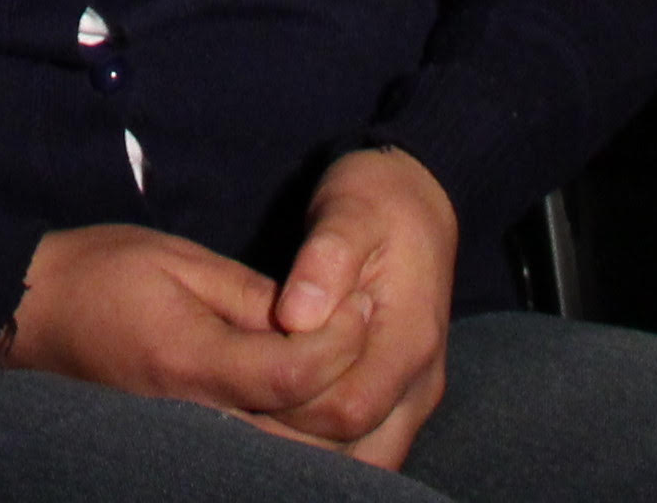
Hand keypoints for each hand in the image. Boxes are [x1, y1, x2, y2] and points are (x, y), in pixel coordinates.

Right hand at [1, 225, 365, 434]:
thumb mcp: (180, 261)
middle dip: (345, 381)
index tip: (361, 302)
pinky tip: (313, 394)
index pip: (291, 374)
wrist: (32, 314)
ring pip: (285, 453)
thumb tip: (316, 314)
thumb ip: (252, 295)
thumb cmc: (102, 273)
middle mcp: (193, 414)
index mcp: (190, 360)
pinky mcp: (186, 443)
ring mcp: (188, 437)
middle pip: (300, 430)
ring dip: (327, 414)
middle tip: (366, 329)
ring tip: (349, 359)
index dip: (340, 342)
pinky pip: (258, 451)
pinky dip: (296, 430)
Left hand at [259, 148, 455, 467]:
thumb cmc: (376, 202)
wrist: (416, 199)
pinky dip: (323, 442)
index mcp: (409, 341)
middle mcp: (419, 381)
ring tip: (255, 409)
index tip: (245, 375)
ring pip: (364, 456)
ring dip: (309, 447)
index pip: (347, 409)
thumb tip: (296, 316)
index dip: (292, 403)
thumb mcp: (349, 210)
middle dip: (294, 435)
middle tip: (237, 402)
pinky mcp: (399, 395)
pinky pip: (364, 444)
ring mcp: (413, 394)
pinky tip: (278, 415)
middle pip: (355, 447)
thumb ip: (325, 260)